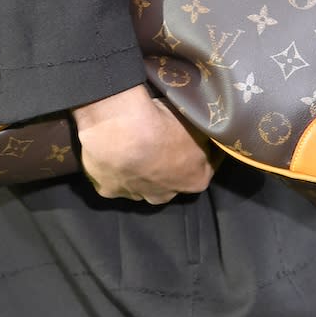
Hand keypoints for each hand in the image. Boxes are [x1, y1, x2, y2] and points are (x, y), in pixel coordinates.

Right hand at [72, 85, 214, 204]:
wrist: (120, 130)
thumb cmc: (164, 123)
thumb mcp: (196, 121)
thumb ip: (203, 131)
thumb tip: (204, 130)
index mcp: (195, 180)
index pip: (206, 165)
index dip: (201, 150)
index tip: (194, 137)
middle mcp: (167, 195)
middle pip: (171, 180)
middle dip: (168, 165)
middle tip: (158, 140)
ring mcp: (136, 195)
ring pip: (141, 183)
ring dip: (139, 169)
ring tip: (131, 144)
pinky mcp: (108, 190)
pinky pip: (115, 180)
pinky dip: (114, 168)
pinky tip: (111, 151)